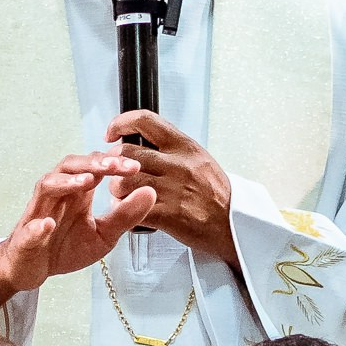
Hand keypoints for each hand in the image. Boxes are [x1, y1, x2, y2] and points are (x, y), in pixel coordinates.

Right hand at [0, 151, 156, 311]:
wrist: (35, 268)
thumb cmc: (67, 246)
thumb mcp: (105, 234)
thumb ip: (125, 215)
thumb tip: (151, 192)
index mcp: (77, 192)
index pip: (95, 167)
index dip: (114, 163)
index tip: (136, 167)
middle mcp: (57, 194)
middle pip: (71, 166)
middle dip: (93, 164)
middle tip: (115, 166)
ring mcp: (39, 212)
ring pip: (48, 185)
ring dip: (66, 182)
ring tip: (86, 182)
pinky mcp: (26, 236)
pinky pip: (30, 228)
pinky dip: (38, 226)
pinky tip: (47, 225)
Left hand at [106, 112, 236, 269]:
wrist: (233, 225)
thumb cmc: (216, 195)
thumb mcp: (200, 161)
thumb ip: (173, 150)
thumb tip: (144, 143)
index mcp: (184, 146)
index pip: (145, 121)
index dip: (121, 123)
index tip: (112, 134)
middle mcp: (177, 164)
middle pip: (126, 153)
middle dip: (113, 164)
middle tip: (115, 173)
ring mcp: (172, 189)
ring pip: (123, 182)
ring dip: (115, 190)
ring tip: (122, 195)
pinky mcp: (168, 214)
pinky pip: (132, 208)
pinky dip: (125, 211)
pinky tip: (130, 212)